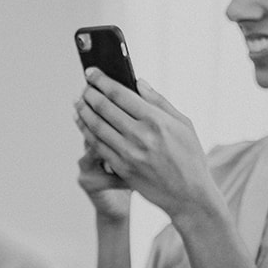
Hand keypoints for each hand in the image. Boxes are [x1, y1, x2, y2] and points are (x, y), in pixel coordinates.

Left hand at [73, 70, 217, 221]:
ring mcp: (128, 154)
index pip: (119, 93)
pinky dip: (86, 132)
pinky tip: (82, 123)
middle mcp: (140, 136)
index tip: (91, 72)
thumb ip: (159, 101)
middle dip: (89, 94)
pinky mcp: (121, 169)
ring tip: (78, 102)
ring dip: (83, 111)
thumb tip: (138, 81)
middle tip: (84, 87)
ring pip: (96, 126)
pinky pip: (97, 146)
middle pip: (104, 108)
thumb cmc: (190, 157)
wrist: (189, 196)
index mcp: (156, 120)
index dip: (101, 80)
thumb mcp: (184, 124)